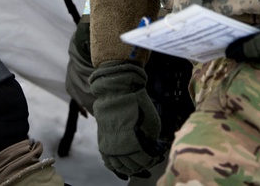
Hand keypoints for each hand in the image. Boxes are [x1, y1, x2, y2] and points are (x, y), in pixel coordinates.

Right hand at [88, 60, 165, 179]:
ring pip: (119, 167)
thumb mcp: (152, 123)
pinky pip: (108, 162)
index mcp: (132, 145)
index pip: (144, 162)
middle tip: (149, 160)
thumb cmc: (138, 105)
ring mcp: (108, 147)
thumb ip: (151, 140)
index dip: (152, 160)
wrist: (117, 91)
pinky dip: (116, 166)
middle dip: (142, 165)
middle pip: (132, 167)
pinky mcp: (102, 142)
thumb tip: (151, 151)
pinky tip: (123, 166)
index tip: (157, 156)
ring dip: (130, 167)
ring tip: (137, 165)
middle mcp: (118, 149)